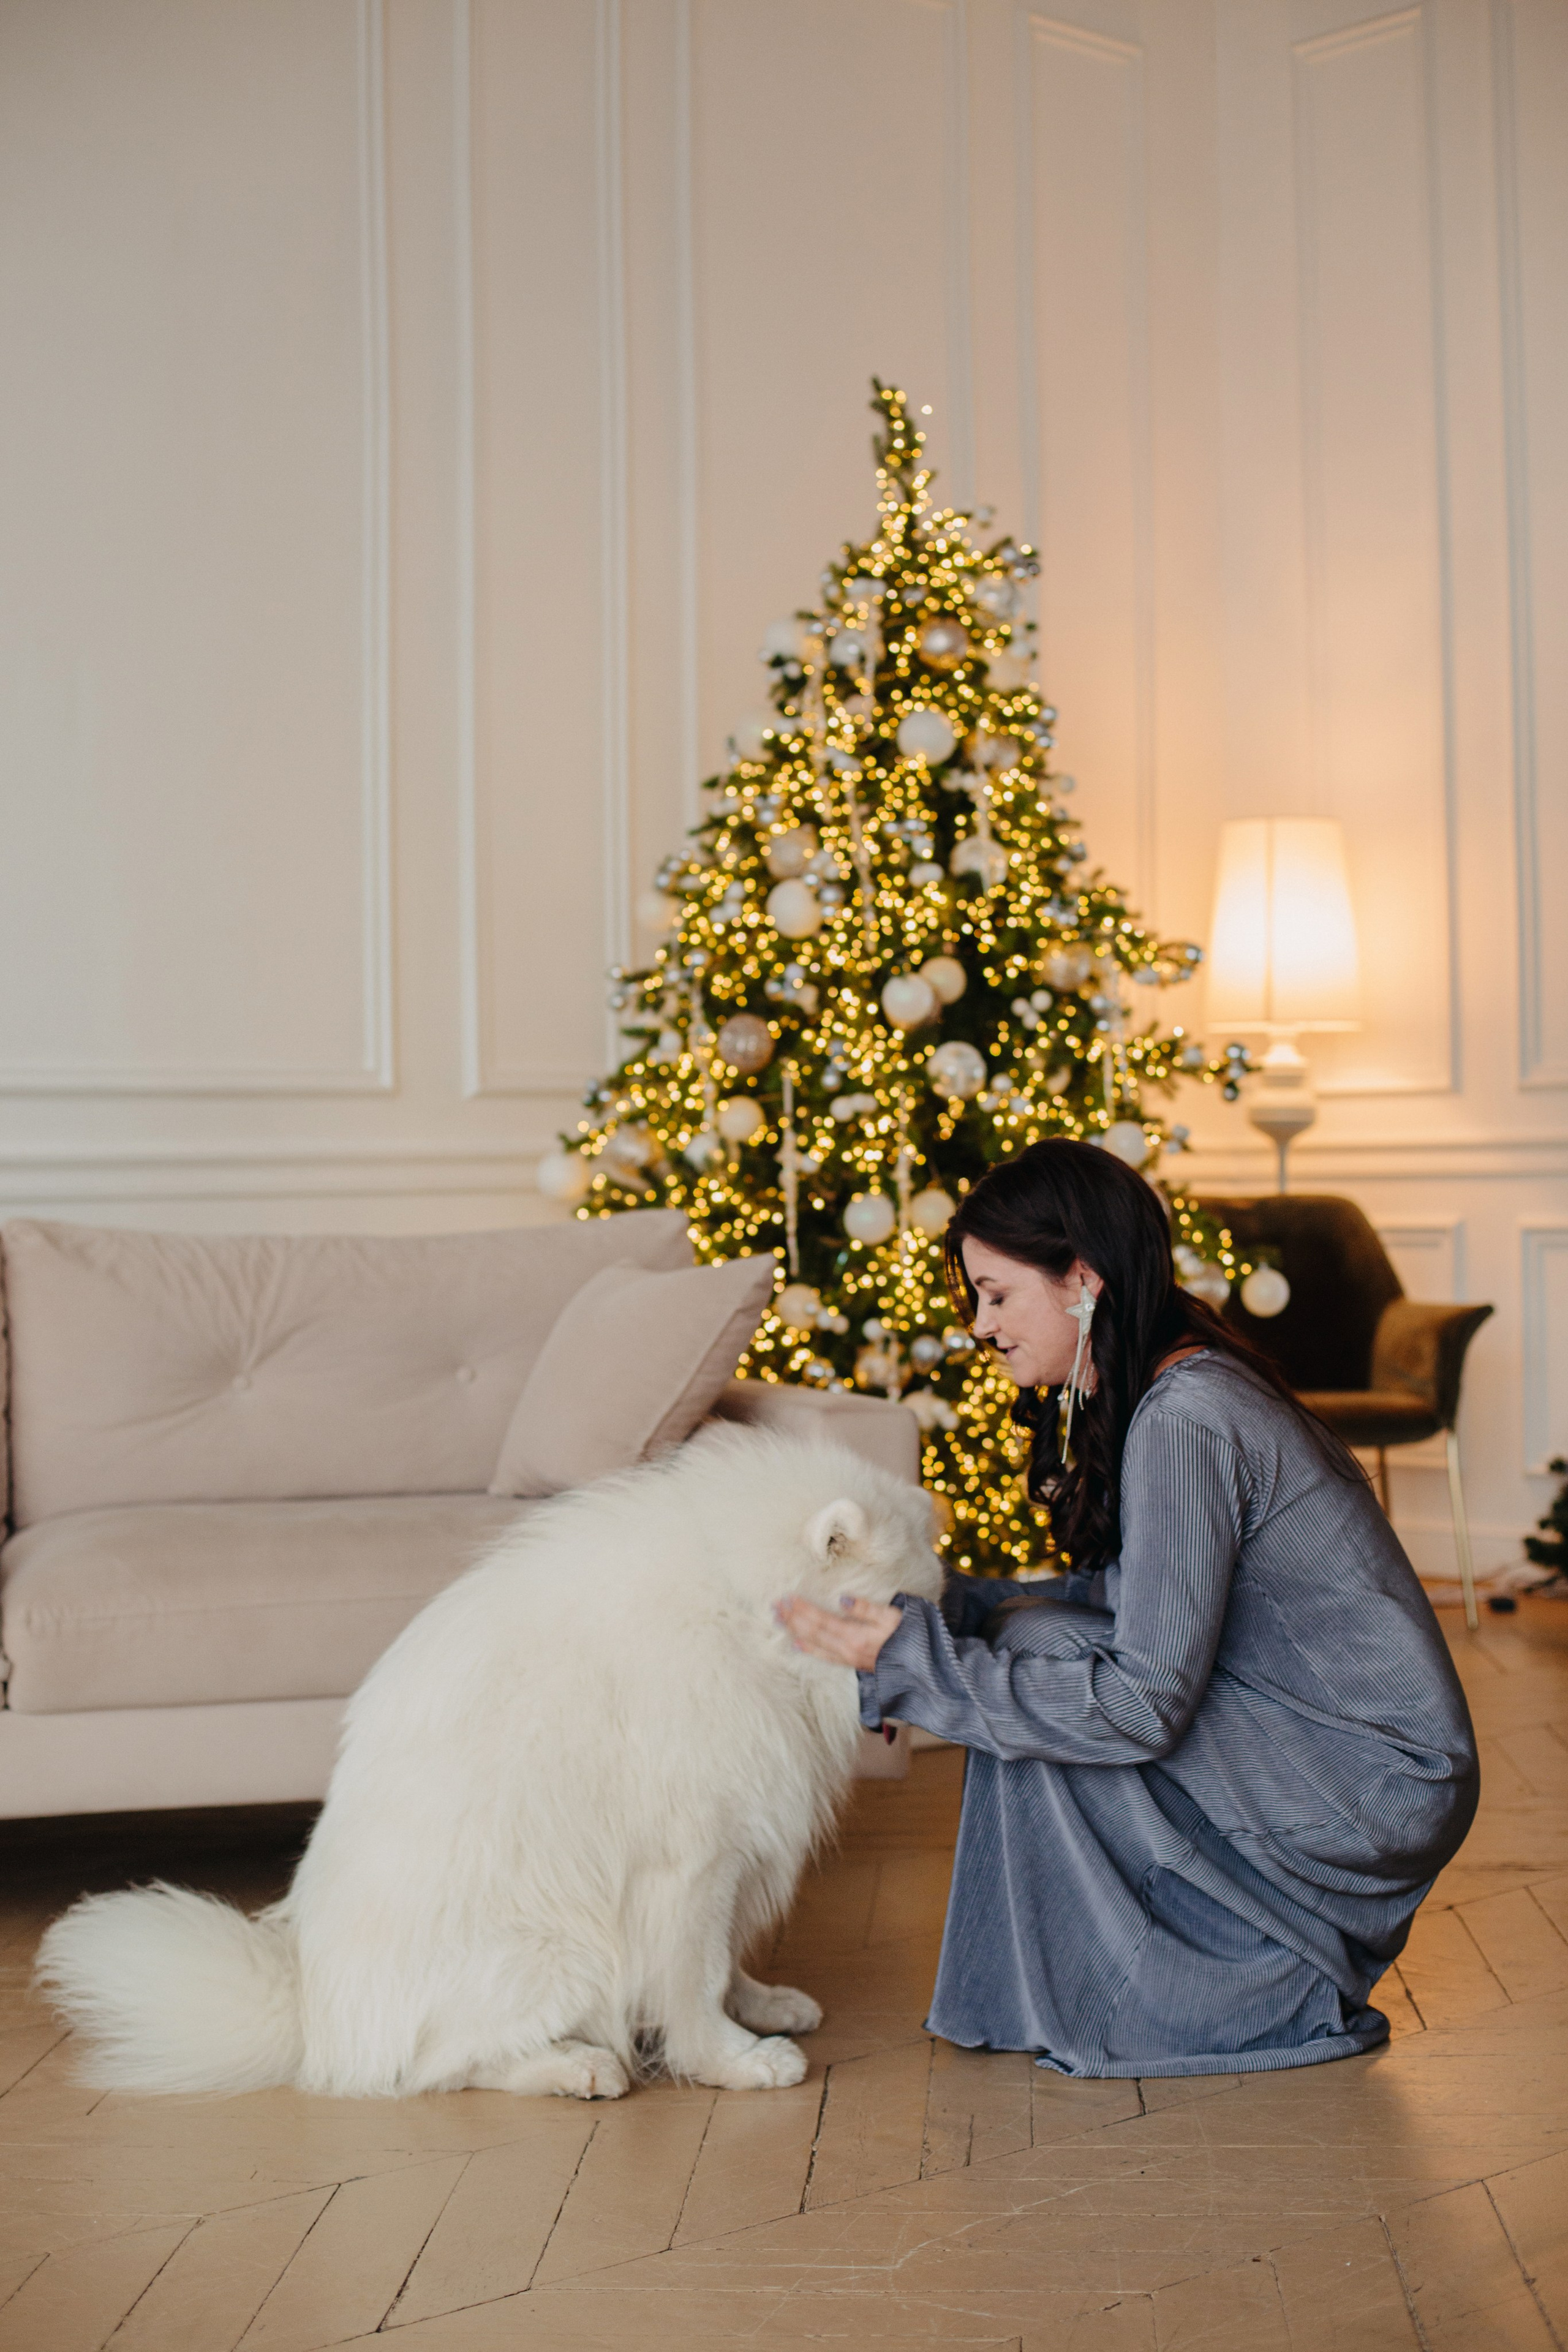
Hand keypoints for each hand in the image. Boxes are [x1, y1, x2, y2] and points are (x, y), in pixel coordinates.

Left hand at [773, 1593, 902, 1671]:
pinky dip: (808, 1649)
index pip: (822, 1620)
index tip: (787, 1598)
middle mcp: (847, 1649)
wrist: (922, 1667)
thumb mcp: (893, 1617)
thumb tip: (843, 1599)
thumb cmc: (910, 1636)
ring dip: (795, 1630)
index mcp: (856, 1636)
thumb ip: (867, 1609)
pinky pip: (824, 1656)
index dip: (803, 1609)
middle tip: (774, 1606)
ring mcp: (848, 1658)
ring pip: (814, 1644)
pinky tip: (797, 1644)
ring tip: (778, 1620)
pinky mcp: (851, 1663)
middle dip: (792, 1619)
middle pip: (813, 1632)